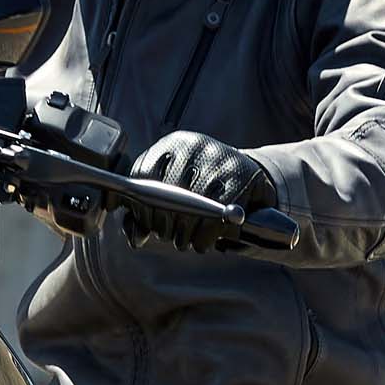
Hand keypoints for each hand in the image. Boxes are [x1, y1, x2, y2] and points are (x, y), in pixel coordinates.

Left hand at [127, 131, 270, 249]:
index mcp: (174, 143)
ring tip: (186, 239)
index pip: (143, 175)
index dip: (141, 208)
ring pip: (191, 209)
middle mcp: (197, 145)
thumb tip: (135, 237)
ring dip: (184, 235)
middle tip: (169, 235)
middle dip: (163, 226)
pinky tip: (203, 240)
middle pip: (166, 194)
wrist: (249, 178)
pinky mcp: (243, 177)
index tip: (149, 223)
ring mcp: (221, 159)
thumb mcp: (172, 194)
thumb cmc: (201, 190)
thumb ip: (145, 214)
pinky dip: (204, 239)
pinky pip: (215, 219)